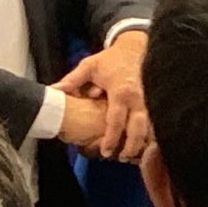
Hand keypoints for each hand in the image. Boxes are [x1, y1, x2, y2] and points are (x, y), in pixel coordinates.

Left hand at [54, 29, 149, 160]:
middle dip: (131, 145)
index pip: (116, 119)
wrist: (133, 49)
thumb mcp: (89, 66)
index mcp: (120, 91)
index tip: (105, 151)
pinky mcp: (153, 102)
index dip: (111, 137)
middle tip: (121, 157)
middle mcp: (137, 99)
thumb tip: (54, 90)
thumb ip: (73, 80)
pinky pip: (153, 122)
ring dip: (142, 142)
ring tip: (130, 156)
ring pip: (149, 127)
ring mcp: (148, 101)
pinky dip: (150, 135)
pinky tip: (143, 146)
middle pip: (138, 127)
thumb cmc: (110, 60)